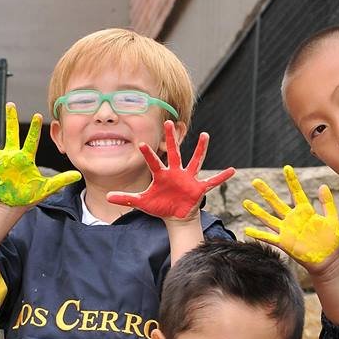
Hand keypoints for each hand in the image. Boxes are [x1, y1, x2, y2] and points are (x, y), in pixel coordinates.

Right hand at [0, 102, 80, 206]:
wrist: (15, 202)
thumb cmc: (30, 194)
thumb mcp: (47, 187)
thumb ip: (61, 180)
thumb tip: (78, 175)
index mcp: (25, 158)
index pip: (31, 140)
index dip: (35, 129)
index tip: (39, 115)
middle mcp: (11, 155)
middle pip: (11, 133)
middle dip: (11, 119)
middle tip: (11, 104)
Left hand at [107, 121, 235, 219]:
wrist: (175, 215)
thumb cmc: (160, 206)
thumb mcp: (142, 202)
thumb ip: (126, 199)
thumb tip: (106, 197)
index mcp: (162, 175)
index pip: (153, 162)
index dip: (148, 153)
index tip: (140, 143)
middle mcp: (176, 173)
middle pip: (174, 152)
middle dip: (171, 139)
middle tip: (168, 122)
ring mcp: (188, 179)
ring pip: (195, 161)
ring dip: (201, 149)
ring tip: (205, 135)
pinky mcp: (199, 188)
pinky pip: (212, 182)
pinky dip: (222, 177)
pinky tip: (232, 170)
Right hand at [243, 165, 338, 267]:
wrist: (329, 261)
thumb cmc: (333, 241)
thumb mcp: (333, 219)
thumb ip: (327, 203)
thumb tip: (323, 185)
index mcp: (306, 211)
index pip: (297, 192)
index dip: (291, 180)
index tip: (286, 168)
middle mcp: (293, 219)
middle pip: (277, 203)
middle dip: (266, 192)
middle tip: (255, 181)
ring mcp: (287, 231)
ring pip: (269, 218)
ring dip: (257, 211)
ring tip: (246, 202)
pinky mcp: (284, 243)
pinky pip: (269, 238)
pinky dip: (258, 234)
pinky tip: (247, 229)